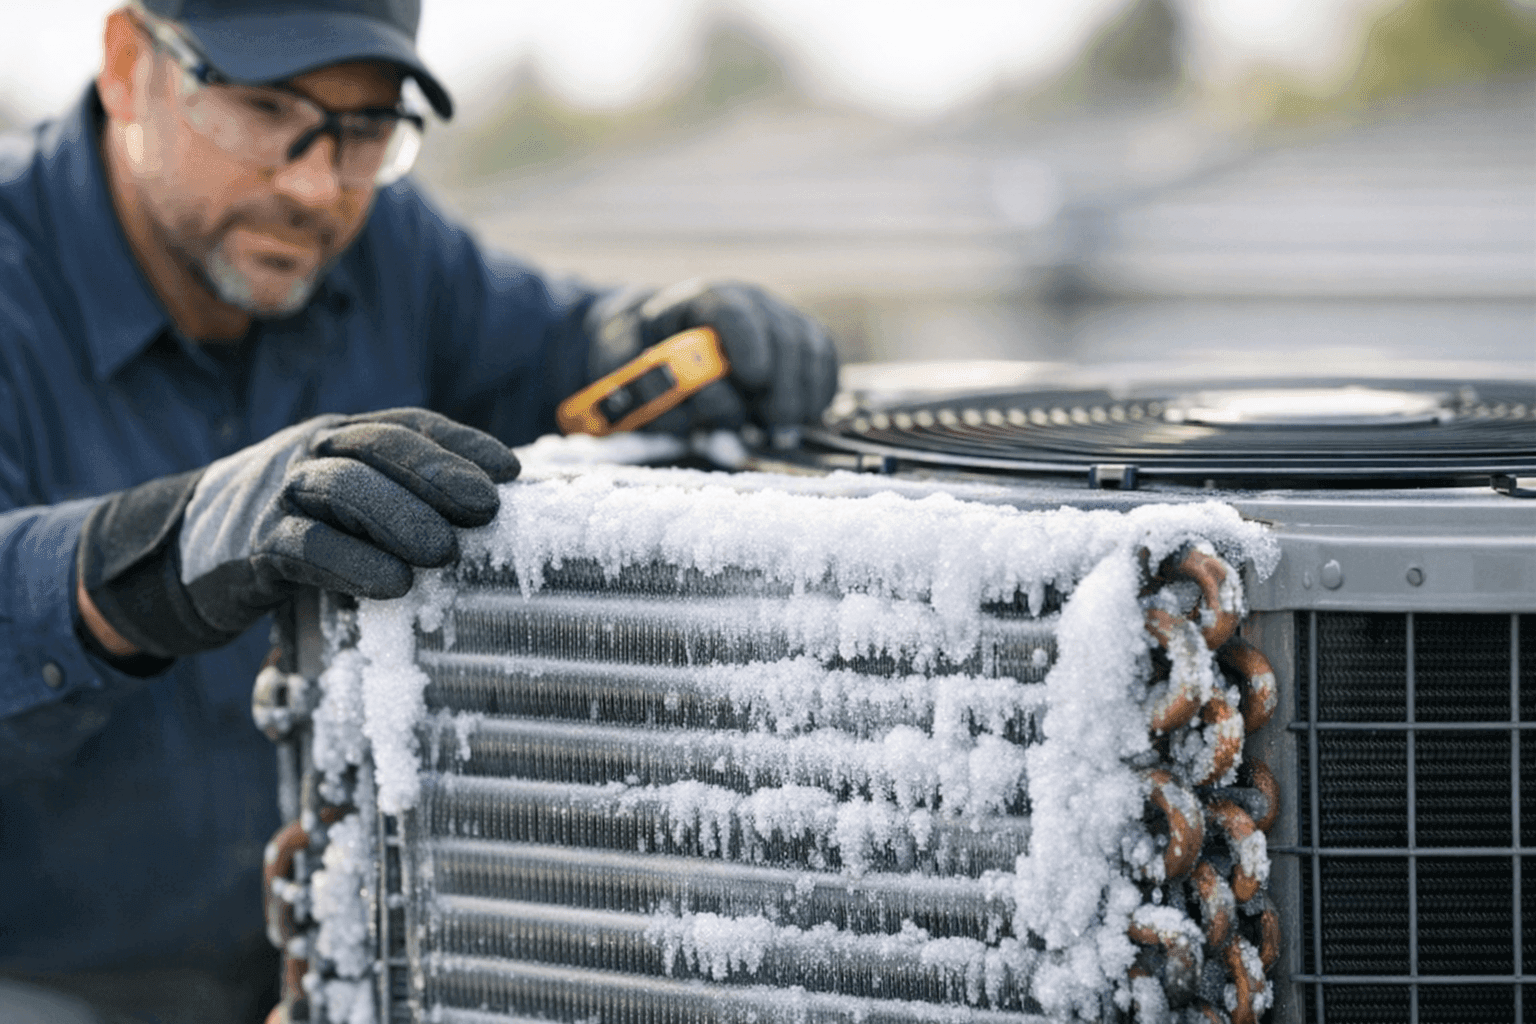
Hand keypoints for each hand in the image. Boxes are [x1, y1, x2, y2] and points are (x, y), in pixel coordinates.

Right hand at [77, 409, 518, 658]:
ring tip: (445, 552)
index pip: (408, 424)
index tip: (511, 472)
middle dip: (438, 473)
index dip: (461, 443)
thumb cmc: (292, 533)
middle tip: (486, 508)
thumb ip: (401, 503)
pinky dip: (353, 563)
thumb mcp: (348, 508)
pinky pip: (305, 545)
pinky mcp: (253, 546)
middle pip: (378, 446)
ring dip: (401, 517)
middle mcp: (311, 452)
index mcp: (342, 437)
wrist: (182, 561)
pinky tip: (393, 585)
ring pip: (344, 486)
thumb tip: (490, 524)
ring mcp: (278, 493)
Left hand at [585, 281, 839, 436]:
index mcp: (699, 300)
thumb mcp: (623, 367)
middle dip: (782, 386)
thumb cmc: (641, 355)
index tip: (753, 378)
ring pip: (809, 348)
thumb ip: (644, 389)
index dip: (747, 342)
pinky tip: (802, 418)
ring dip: (802, 396)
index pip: (732, 311)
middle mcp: (747, 301)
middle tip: (773, 427)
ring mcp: (777, 316)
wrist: (661, 338)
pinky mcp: (799, 338)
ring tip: (782, 431)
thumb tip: (684, 415)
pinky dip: (818, 392)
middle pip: (781, 333)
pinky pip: (824, 361)